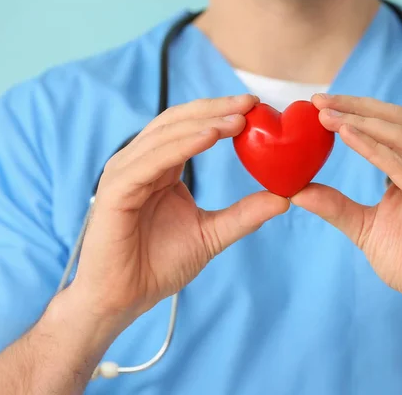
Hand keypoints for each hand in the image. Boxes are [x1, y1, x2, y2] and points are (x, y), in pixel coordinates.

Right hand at [71, 95, 288, 320]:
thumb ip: (244, 214)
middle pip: (179, 121)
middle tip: (253, 103)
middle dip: (217, 108)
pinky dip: (181, 145)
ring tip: (239, 119)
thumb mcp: (212, 234)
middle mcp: (141, 163)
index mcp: (161, 167)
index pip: (191, 128)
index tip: (257, 108)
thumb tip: (285, 198)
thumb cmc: (159, 265)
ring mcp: (125, 173)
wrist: (125, 298)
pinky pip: (151, 161)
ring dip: (204, 122)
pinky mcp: (116, 190)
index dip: (221, 114)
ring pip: (166, 135)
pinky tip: (210, 137)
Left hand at [292, 94, 401, 322]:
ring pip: (399, 135)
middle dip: (354, 106)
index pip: (386, 125)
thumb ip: (335, 206)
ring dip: (360, 121)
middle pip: (393, 119)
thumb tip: (297, 190)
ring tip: (326, 115)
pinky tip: (347, 137)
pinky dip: (373, 149)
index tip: (318, 105)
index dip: (354, 111)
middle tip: (317, 101)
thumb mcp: (364, 228)